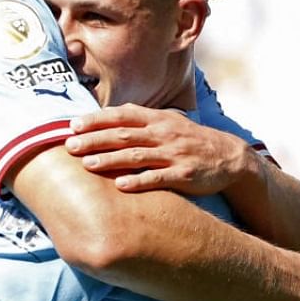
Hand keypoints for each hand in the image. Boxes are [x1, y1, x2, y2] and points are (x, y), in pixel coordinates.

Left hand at [66, 104, 251, 195]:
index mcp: (157, 120)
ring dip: (110, 159)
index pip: (122, 115)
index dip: (97, 119)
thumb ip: (140, 121)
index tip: (73, 125)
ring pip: (137, 155)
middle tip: (70, 145)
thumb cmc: (190, 141)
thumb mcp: (168, 123)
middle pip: (123, 134)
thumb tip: (106, 117)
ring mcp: (174, 154)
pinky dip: (138, 181)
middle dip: (95, 139)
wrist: (229, 157)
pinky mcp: (183, 175)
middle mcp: (163, 133)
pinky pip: (158, 178)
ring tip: (87, 164)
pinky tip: (120, 185)